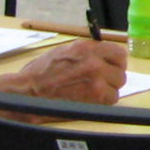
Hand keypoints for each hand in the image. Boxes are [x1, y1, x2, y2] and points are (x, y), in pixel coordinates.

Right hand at [0, 39, 126, 106]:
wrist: (28, 92)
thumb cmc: (42, 73)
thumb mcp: (65, 51)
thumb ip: (88, 52)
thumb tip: (105, 55)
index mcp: (86, 48)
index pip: (119, 53)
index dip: (116, 62)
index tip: (111, 66)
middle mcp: (94, 62)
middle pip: (121, 71)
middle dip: (111, 77)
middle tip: (99, 81)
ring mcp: (96, 80)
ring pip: (117, 86)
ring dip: (108, 90)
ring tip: (91, 91)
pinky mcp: (94, 98)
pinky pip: (112, 99)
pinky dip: (103, 101)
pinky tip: (89, 99)